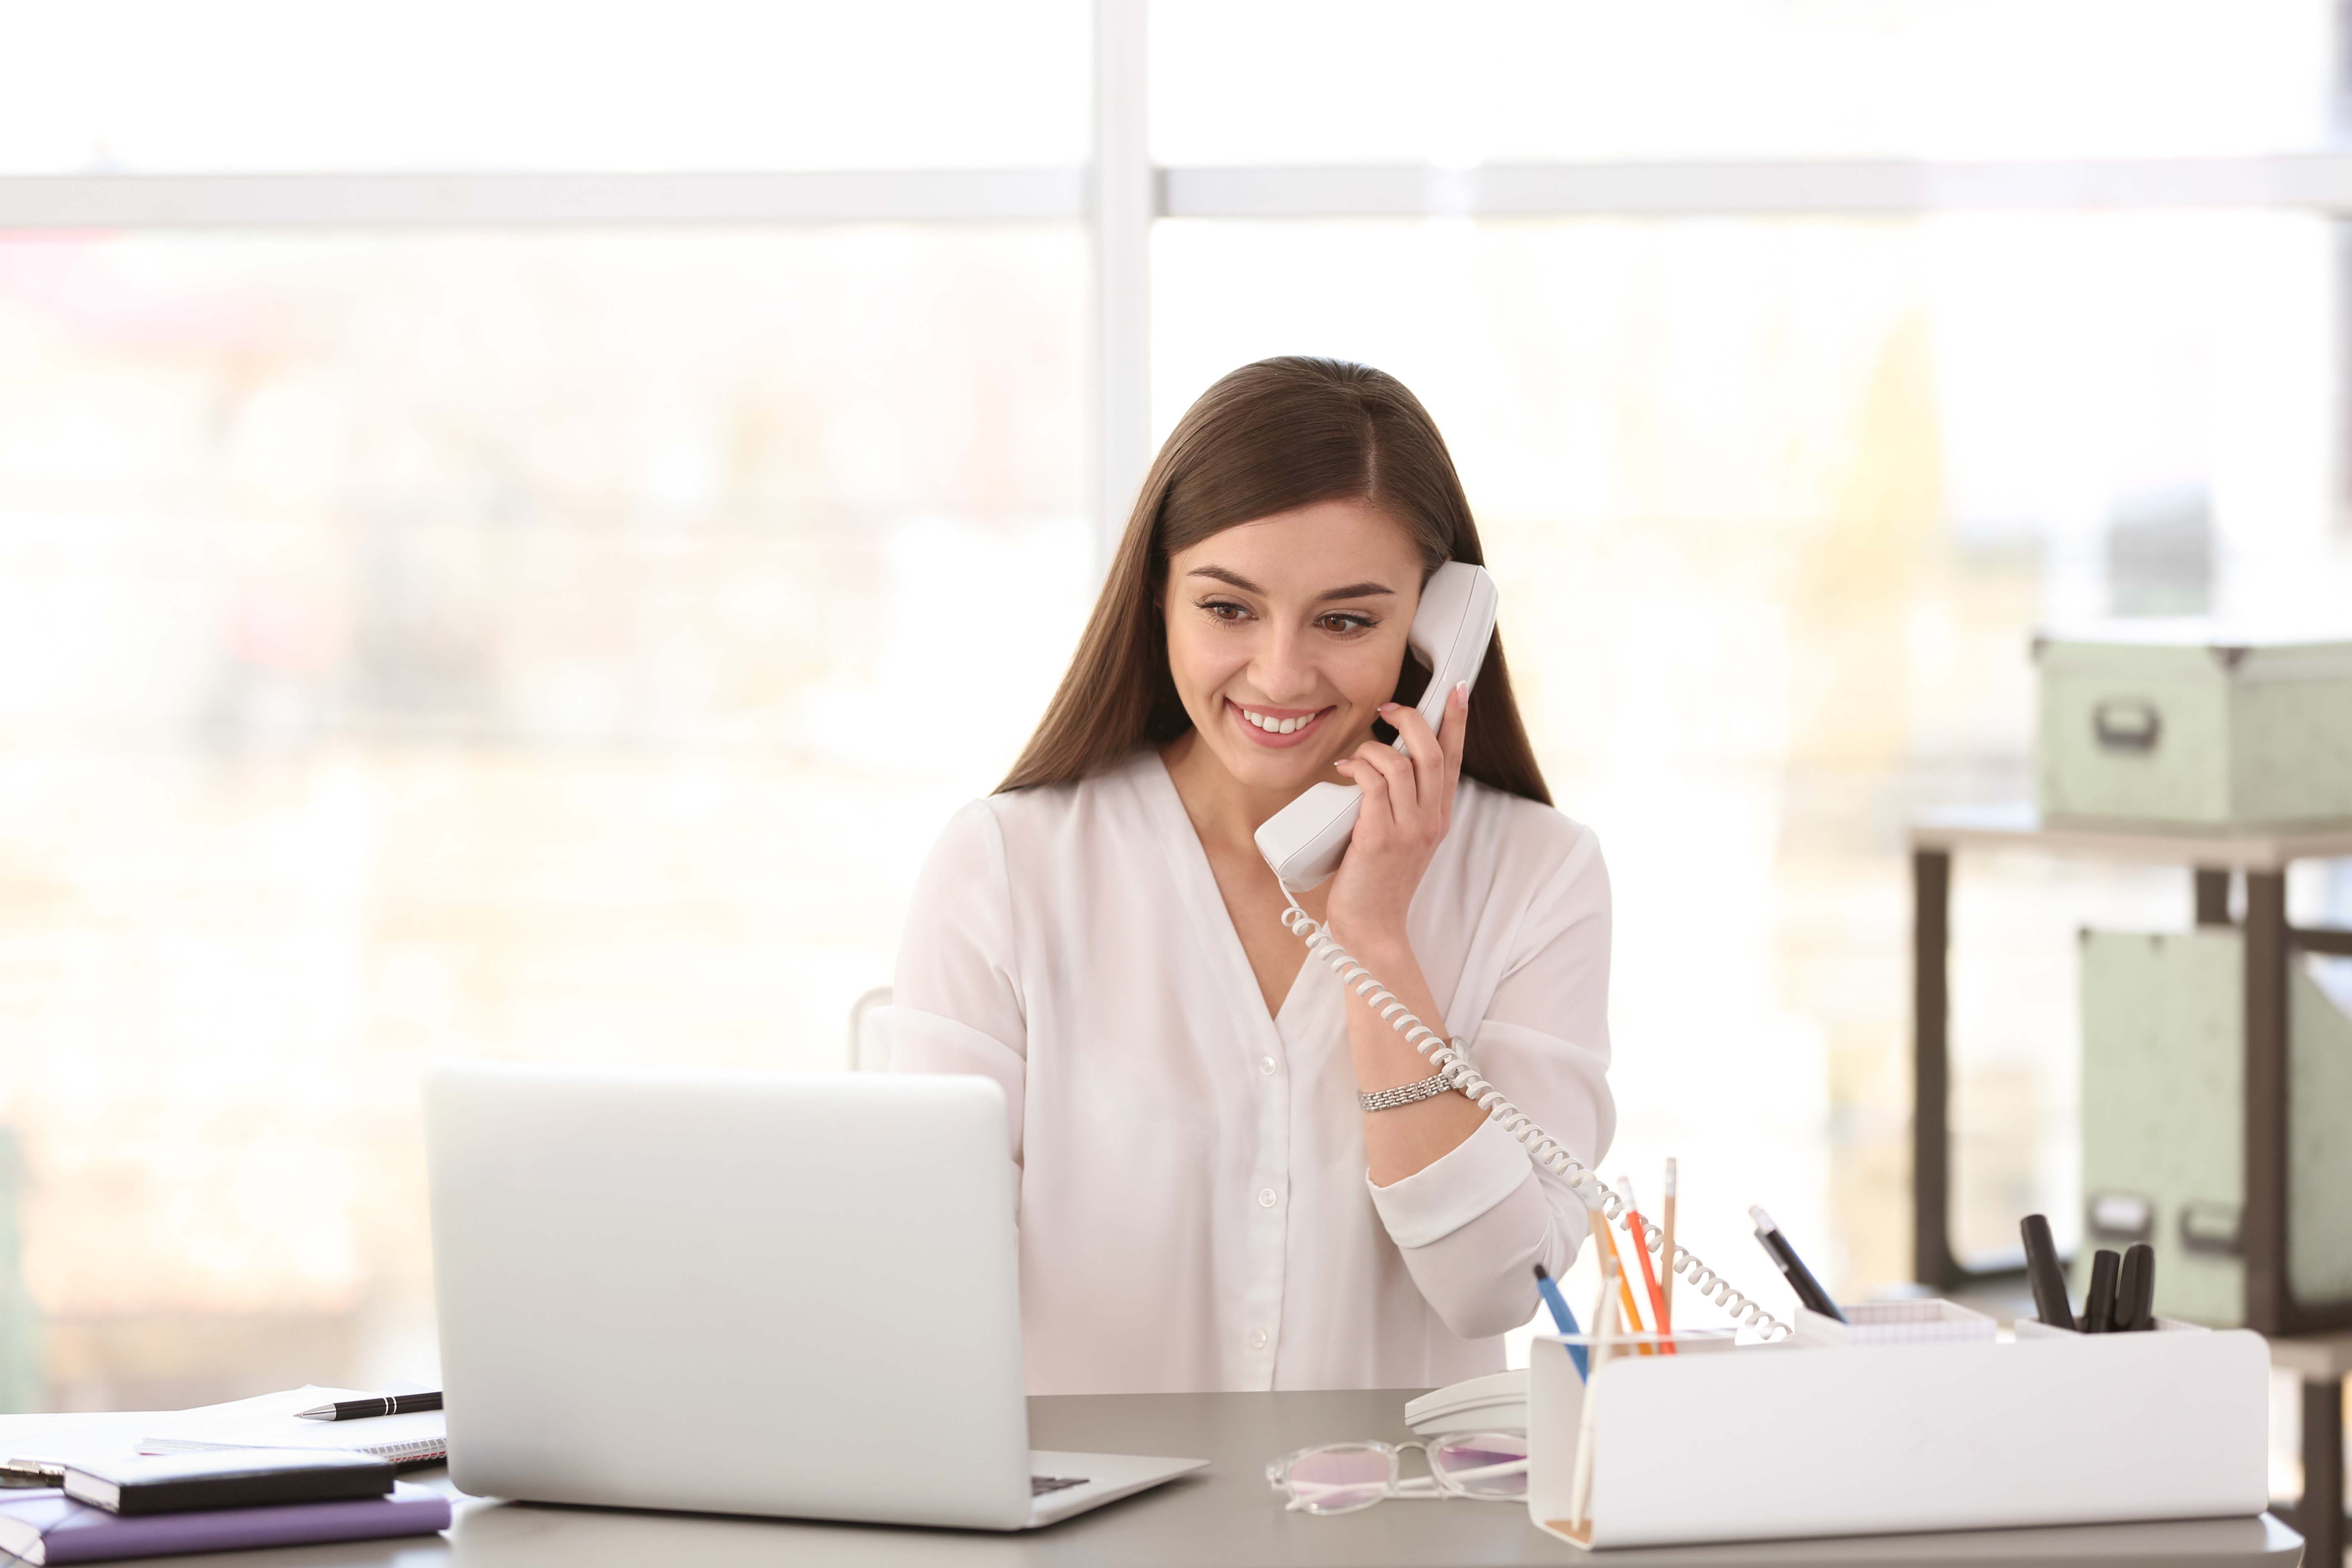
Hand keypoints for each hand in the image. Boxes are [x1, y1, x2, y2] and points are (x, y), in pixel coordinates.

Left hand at [1325, 683, 1468, 954]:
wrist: (1372, 928)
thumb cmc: (1378, 881)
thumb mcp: (1402, 838)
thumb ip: (1400, 805)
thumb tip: (1376, 768)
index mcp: (1438, 817)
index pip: (1454, 759)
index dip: (1456, 721)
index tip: (1457, 689)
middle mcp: (1430, 820)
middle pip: (1431, 753)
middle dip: (1412, 719)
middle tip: (1388, 708)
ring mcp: (1407, 830)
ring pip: (1400, 764)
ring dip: (1373, 747)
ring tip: (1354, 756)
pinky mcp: (1380, 838)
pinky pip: (1373, 785)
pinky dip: (1358, 767)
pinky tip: (1344, 769)